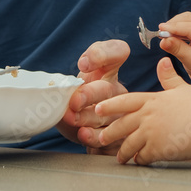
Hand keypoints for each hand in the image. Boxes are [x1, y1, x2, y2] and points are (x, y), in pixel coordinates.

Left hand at [56, 39, 128, 153]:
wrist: (78, 131)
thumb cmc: (76, 101)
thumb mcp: (69, 83)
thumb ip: (69, 77)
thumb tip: (83, 65)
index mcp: (107, 72)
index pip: (116, 51)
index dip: (102, 55)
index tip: (84, 63)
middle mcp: (118, 93)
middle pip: (107, 90)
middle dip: (89, 95)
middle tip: (73, 101)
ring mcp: (121, 115)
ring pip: (107, 117)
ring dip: (89, 119)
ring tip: (74, 121)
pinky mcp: (118, 137)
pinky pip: (110, 139)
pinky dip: (95, 138)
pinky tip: (84, 136)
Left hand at [97, 58, 190, 164]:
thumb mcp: (182, 88)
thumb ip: (169, 77)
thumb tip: (163, 61)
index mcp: (152, 100)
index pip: (125, 102)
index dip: (110, 106)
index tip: (98, 109)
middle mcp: (148, 116)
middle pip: (122, 125)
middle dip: (110, 133)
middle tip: (101, 138)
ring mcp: (151, 133)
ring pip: (129, 144)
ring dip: (122, 152)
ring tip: (120, 158)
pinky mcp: (157, 149)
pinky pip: (142, 156)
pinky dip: (139, 160)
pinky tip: (138, 162)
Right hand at [158, 12, 190, 98]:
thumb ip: (177, 49)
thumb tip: (163, 40)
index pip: (188, 27)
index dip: (172, 27)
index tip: (159, 30)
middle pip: (187, 19)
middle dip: (173, 25)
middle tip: (161, 34)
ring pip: (187, 19)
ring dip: (175, 25)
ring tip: (165, 36)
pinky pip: (188, 24)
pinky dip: (178, 28)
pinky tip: (172, 37)